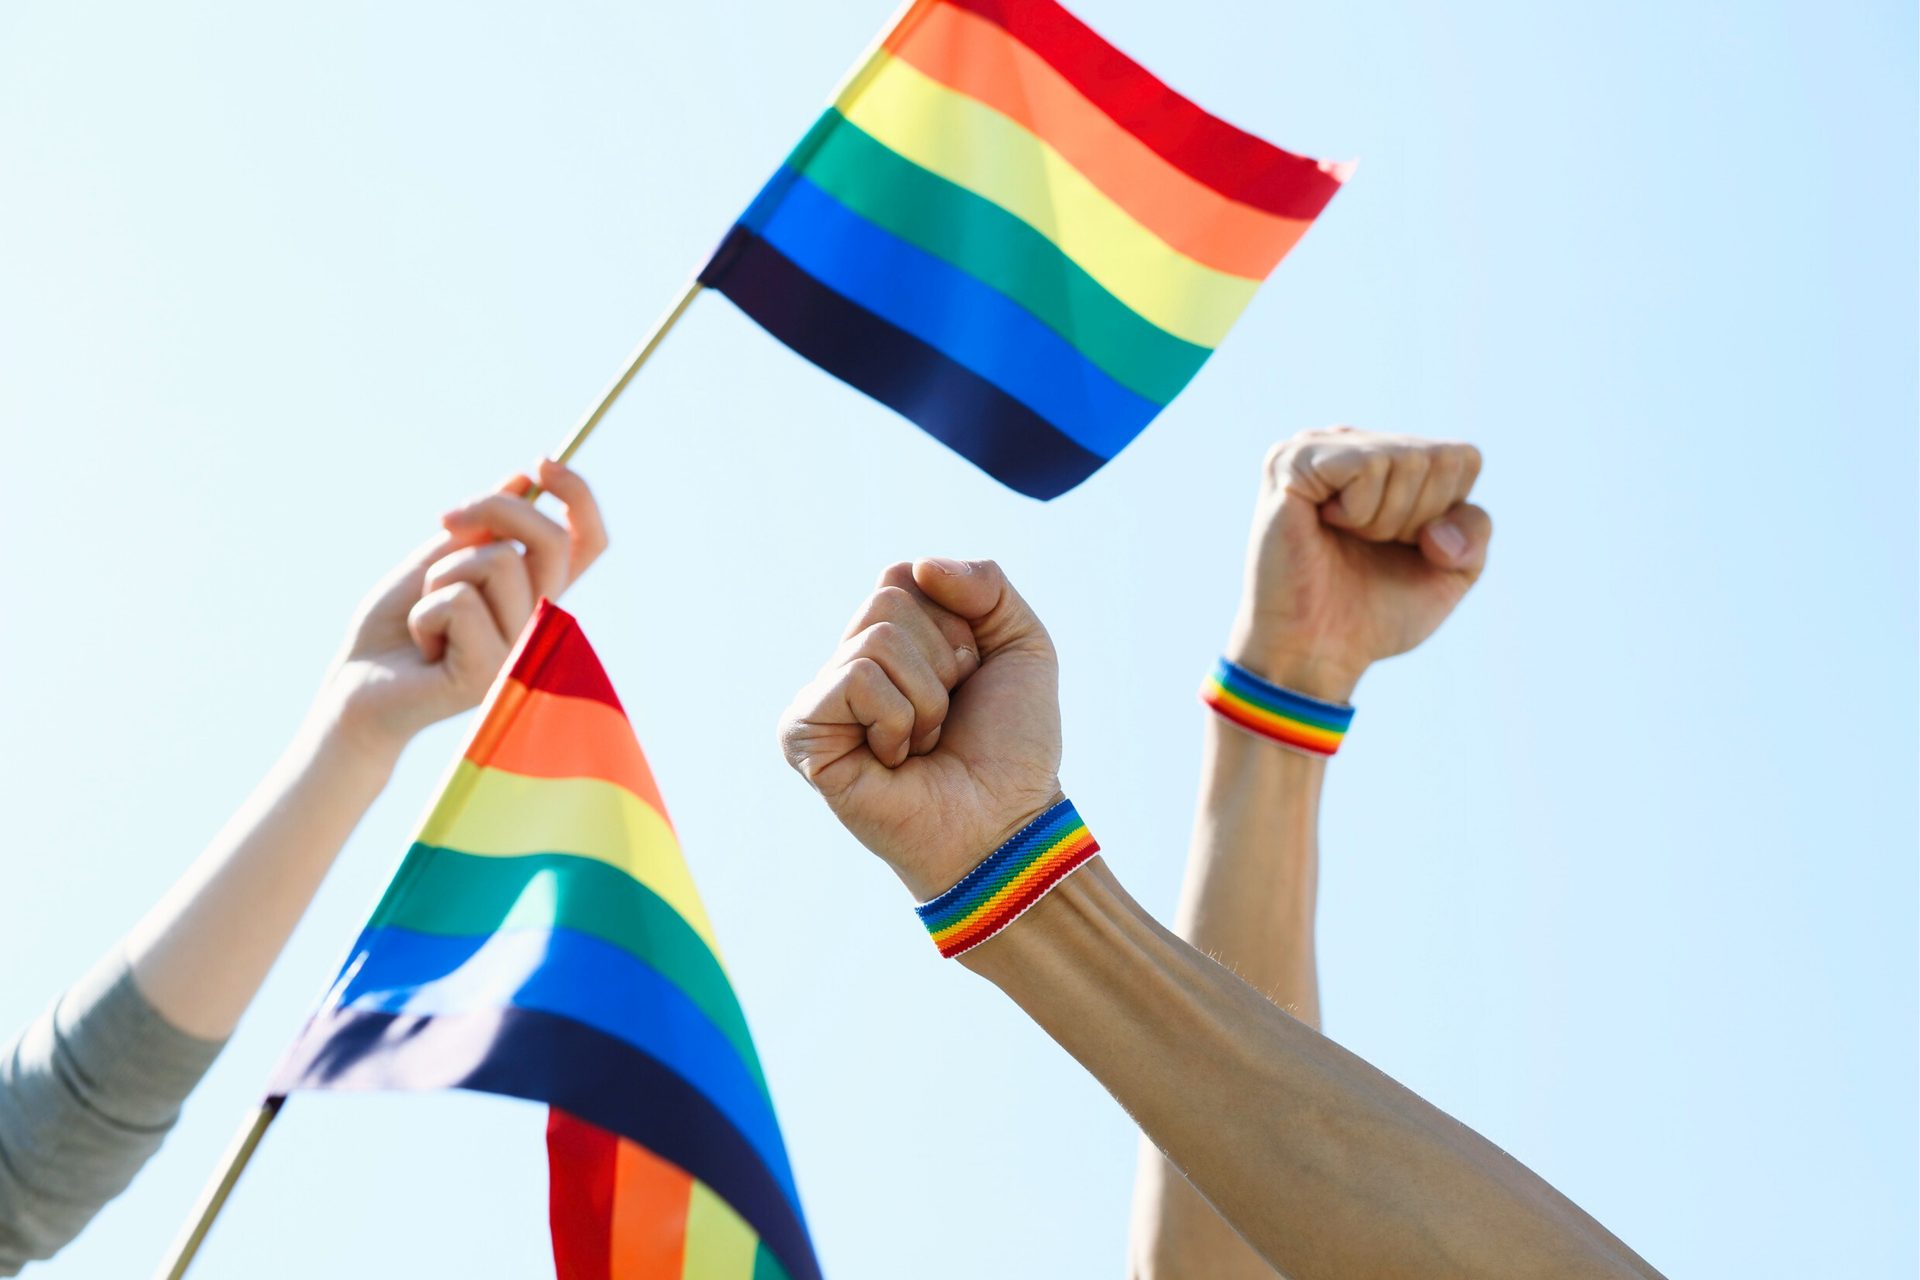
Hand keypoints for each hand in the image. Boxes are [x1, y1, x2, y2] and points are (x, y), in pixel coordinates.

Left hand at [322, 459, 607, 758]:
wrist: (356, 684)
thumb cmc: (398, 624)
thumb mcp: (440, 558)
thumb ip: (483, 527)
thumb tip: (523, 478)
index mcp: (535, 594)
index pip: (587, 543)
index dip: (579, 497)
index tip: (543, 462)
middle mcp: (538, 623)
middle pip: (550, 540)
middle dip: (495, 510)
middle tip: (443, 519)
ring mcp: (519, 652)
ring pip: (496, 564)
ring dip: (440, 574)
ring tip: (426, 614)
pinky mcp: (488, 673)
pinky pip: (458, 603)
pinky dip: (424, 611)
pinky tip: (421, 644)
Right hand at [779, 559, 1062, 899]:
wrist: (1005, 823)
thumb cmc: (1013, 746)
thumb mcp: (1023, 644)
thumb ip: (986, 584)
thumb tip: (918, 566)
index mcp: (891, 639)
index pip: (904, 575)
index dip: (956, 622)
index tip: (970, 676)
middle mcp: (849, 663)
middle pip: (887, 600)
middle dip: (942, 659)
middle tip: (947, 716)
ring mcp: (821, 698)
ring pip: (875, 640)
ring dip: (926, 698)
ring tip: (925, 743)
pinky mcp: (803, 733)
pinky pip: (856, 679)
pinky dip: (897, 719)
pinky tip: (896, 760)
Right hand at [1229, 428, 1491, 699]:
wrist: (1316, 651)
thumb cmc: (1374, 611)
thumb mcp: (1452, 570)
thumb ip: (1475, 529)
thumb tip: (1437, 527)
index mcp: (1385, 457)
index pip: (1462, 458)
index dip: (1446, 515)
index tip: (1404, 548)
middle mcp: (1351, 442)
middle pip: (1439, 458)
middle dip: (1417, 519)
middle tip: (1369, 547)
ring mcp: (1318, 446)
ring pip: (1406, 458)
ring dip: (1386, 520)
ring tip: (1346, 539)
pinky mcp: (1292, 461)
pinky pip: (1369, 465)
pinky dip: (1360, 511)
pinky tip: (1325, 524)